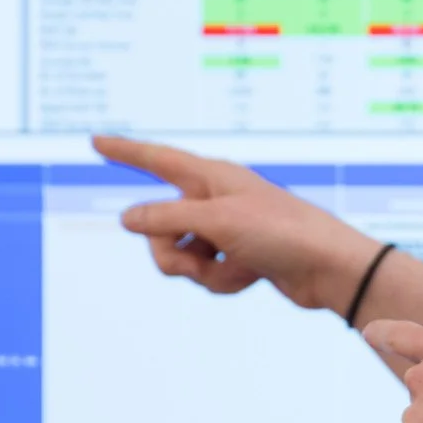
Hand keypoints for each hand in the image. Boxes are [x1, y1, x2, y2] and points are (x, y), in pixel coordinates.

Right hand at [92, 135, 381, 310]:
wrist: (328, 269)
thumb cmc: (280, 232)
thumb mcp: (217, 222)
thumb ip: (166, 218)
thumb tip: (127, 218)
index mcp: (212, 176)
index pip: (157, 159)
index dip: (124, 151)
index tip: (95, 140)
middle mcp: (215, 199)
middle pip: (158, 227)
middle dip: (170, 254)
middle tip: (200, 260)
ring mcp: (224, 230)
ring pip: (179, 257)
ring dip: (201, 272)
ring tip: (237, 268)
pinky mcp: (236, 257)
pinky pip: (206, 275)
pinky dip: (222, 282)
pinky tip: (251, 278)